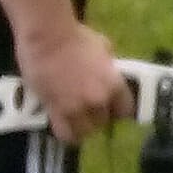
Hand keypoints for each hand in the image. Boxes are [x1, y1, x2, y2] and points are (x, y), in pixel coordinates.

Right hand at [18, 19, 134, 144]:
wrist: (47, 37)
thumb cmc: (76, 37)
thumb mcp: (104, 48)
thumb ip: (108, 65)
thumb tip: (108, 68)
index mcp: (114, 85)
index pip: (125, 111)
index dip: (118, 112)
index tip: (113, 110)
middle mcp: (98, 101)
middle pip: (104, 122)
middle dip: (100, 119)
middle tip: (92, 112)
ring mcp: (76, 108)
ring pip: (85, 132)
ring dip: (84, 128)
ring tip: (79, 122)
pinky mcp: (54, 111)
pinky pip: (65, 133)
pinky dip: (68, 135)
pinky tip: (68, 130)